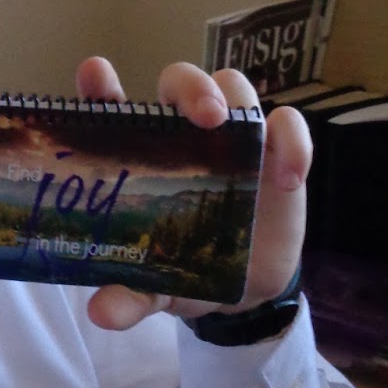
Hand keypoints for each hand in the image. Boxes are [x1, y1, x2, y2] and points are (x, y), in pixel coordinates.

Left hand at [75, 56, 310, 332]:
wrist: (243, 292)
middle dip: (189, 87)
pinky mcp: (277, 151)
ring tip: (237, 132)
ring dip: (236, 98)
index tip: (94, 72)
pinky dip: (292, 141)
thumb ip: (128, 298)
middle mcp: (183, 134)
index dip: (100, 84)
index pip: (112, 107)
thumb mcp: (154, 289)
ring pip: (234, 86)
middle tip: (202, 116)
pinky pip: (290, 124)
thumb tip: (101, 315)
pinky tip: (286, 179)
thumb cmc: (183, 270)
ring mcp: (232, 137)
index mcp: (139, 154)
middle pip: (181, 80)